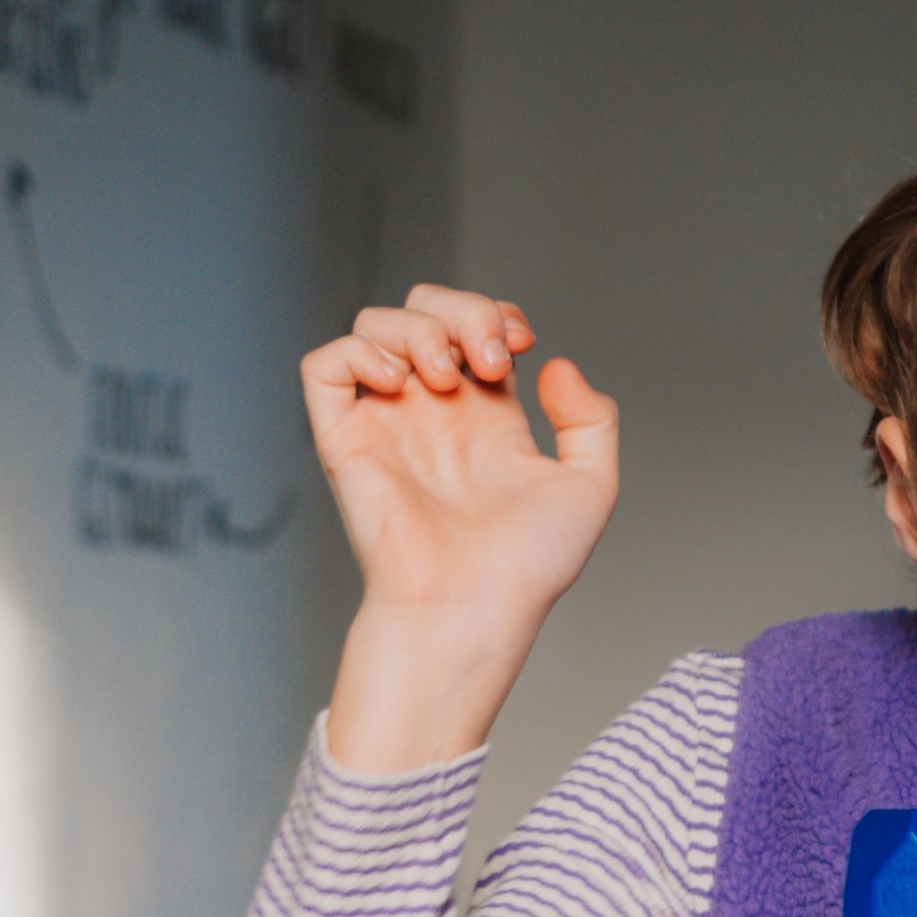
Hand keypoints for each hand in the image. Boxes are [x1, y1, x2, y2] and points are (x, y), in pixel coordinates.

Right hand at [302, 286, 619, 769]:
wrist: (473, 608)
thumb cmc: (525, 568)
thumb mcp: (590, 487)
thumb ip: (592, 420)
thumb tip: (556, 367)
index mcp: (485, 416)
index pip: (477, 325)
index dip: (498, 313)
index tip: (522, 346)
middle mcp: (432, 411)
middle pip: (425, 308)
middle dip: (462, 310)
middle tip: (490, 361)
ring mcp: (386, 421)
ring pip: (376, 324)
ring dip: (417, 328)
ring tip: (448, 377)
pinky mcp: (344, 440)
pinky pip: (324, 365)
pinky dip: (358, 350)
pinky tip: (399, 380)